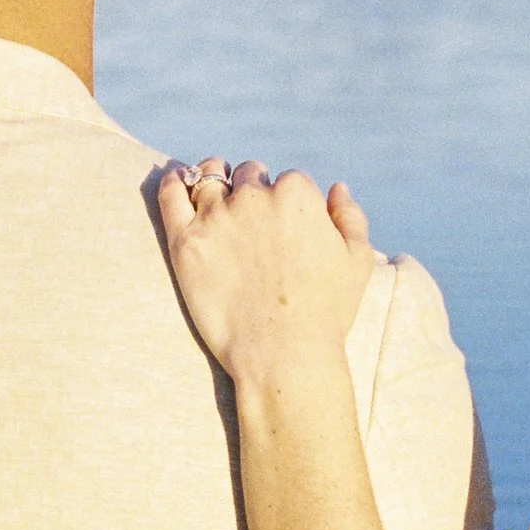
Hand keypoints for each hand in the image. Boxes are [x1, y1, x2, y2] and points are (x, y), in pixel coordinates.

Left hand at [157, 159, 376, 382]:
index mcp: (297, 194)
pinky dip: (173, 182)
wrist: (284, 354)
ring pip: (209, 178)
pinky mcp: (186, 240)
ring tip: (211, 192)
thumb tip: (337, 187)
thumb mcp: (357, 260)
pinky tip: (176, 181)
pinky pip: (171, 194)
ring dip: (212, 179)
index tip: (282, 223)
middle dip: (251, 190)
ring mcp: (217, 216)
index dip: (286, 200)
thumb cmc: (326, 311)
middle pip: (248, 175)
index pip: (288, 180)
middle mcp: (255, 196)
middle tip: (250, 220)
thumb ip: (349, 215)